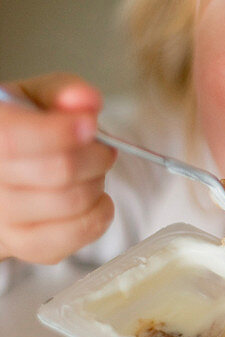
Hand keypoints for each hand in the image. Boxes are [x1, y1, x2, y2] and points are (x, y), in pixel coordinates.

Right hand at [0, 73, 114, 263]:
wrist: (5, 175)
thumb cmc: (24, 129)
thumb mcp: (35, 98)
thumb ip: (61, 91)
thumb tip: (87, 100)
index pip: (14, 140)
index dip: (60, 133)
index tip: (90, 125)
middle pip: (57, 172)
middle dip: (95, 156)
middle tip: (102, 149)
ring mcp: (2, 218)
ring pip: (72, 202)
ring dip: (98, 182)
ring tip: (93, 171)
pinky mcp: (25, 245)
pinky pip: (75, 235)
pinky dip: (100, 214)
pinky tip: (97, 199)